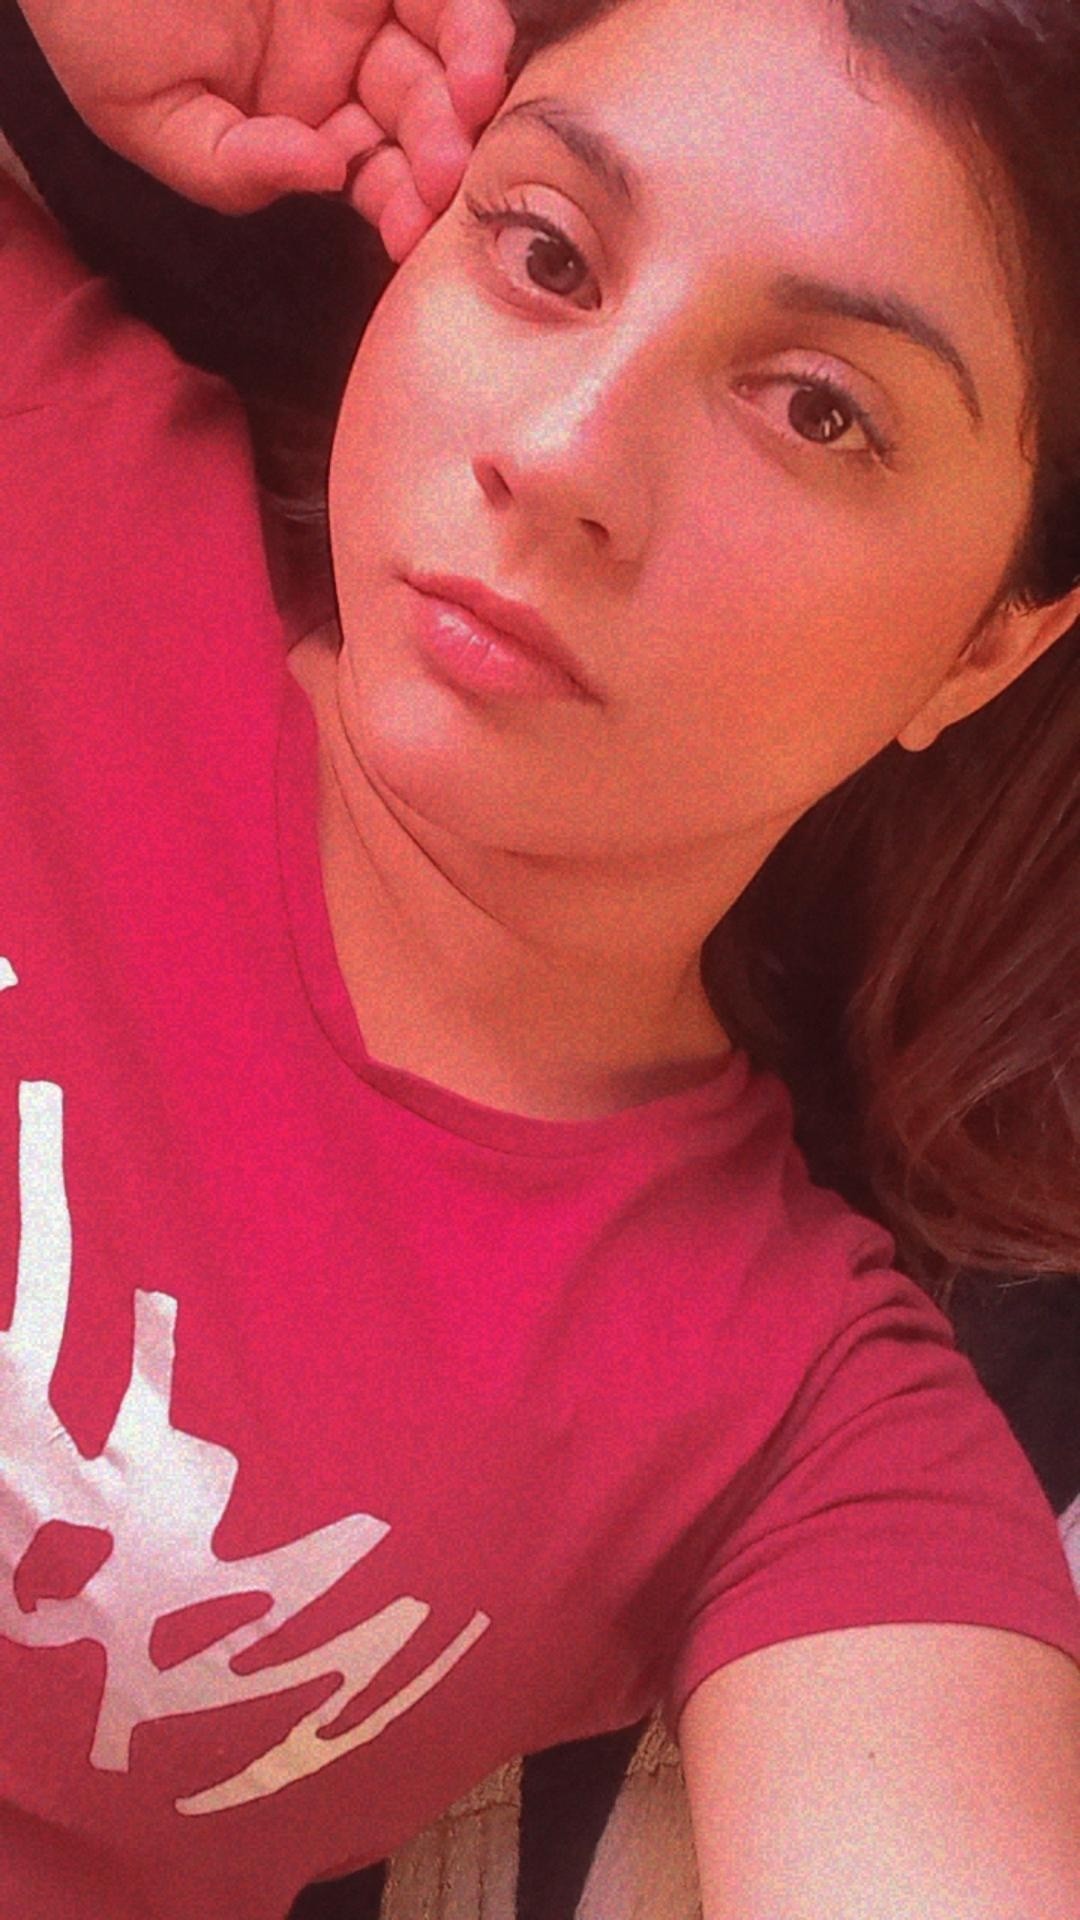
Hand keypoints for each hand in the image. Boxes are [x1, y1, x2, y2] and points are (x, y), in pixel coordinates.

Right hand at [16, 0, 515, 258]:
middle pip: (421, 121)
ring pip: (446, 53)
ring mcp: (361, 0)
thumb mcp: (140, 113)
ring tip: (473, 102)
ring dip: (472, 86)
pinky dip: (468, 24)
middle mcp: (341, 63)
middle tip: (446, 174)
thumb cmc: (94, 8)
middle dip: (443, 154)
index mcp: (293, 119)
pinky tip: (473, 58)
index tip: (412, 232)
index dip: (399, 206)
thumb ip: (229, 167)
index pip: (371, 176)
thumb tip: (326, 175)